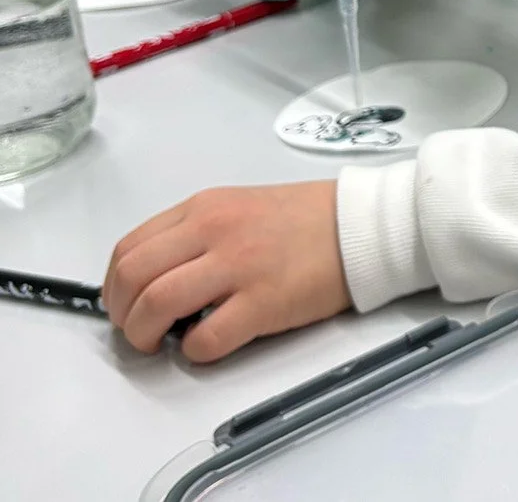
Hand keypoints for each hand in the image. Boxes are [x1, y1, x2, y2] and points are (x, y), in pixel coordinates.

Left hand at [103, 182, 348, 360]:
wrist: (361, 225)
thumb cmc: (306, 219)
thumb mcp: (241, 207)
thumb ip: (197, 234)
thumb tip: (157, 280)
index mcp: (206, 207)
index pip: (130, 249)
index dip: (115, 288)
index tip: (126, 306)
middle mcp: (214, 230)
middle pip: (134, 277)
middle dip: (123, 315)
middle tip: (141, 331)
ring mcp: (238, 266)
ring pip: (156, 306)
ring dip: (147, 336)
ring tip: (165, 342)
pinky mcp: (263, 302)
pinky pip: (204, 340)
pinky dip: (195, 351)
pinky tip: (210, 344)